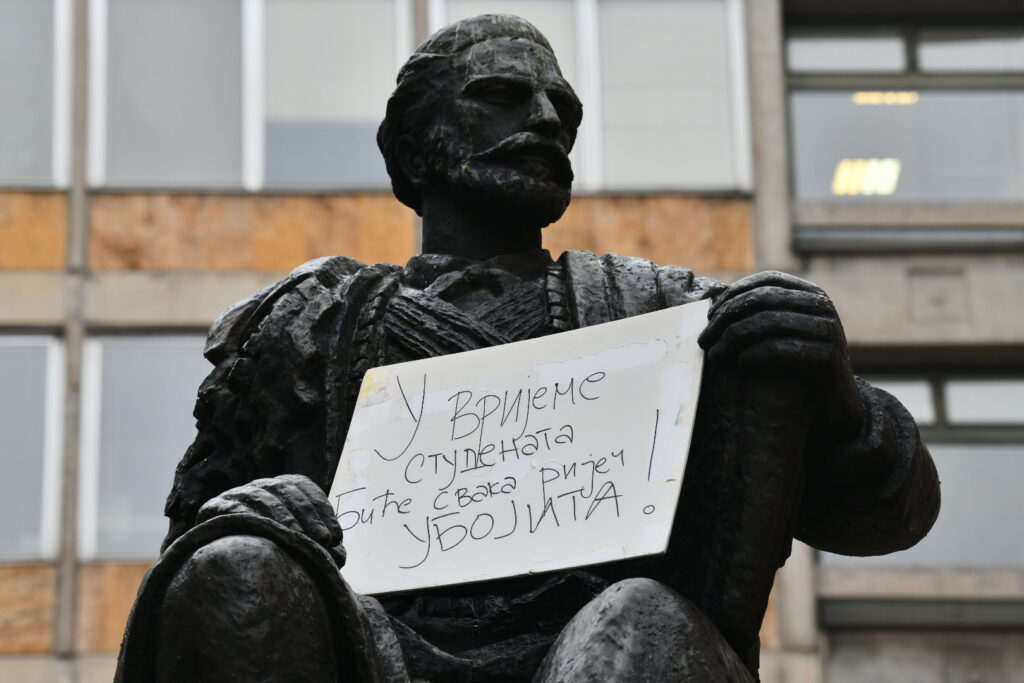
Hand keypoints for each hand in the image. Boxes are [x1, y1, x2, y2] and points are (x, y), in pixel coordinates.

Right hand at [196, 474, 345, 566]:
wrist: (222, 556)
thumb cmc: (269, 549)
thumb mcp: (297, 545)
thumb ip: (318, 547)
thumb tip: (341, 556)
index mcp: (283, 486)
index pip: (305, 488)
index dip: (323, 511)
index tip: (336, 536)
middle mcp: (262, 485)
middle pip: (287, 492)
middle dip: (309, 517)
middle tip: (324, 541)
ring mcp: (239, 492)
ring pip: (263, 498)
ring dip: (284, 518)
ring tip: (300, 540)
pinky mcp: (216, 505)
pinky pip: (234, 507)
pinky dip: (250, 516)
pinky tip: (266, 533)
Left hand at [698, 270, 863, 440]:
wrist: (833, 401)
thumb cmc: (798, 364)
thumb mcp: (782, 331)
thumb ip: (761, 314)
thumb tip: (713, 306)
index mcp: (809, 293)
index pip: (765, 281)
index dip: (733, 295)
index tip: (709, 317)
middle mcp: (821, 305)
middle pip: (762, 300)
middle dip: (726, 319)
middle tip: (704, 340)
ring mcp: (827, 328)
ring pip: (769, 322)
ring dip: (733, 338)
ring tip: (715, 356)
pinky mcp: (827, 355)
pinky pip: (782, 348)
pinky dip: (755, 353)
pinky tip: (740, 363)